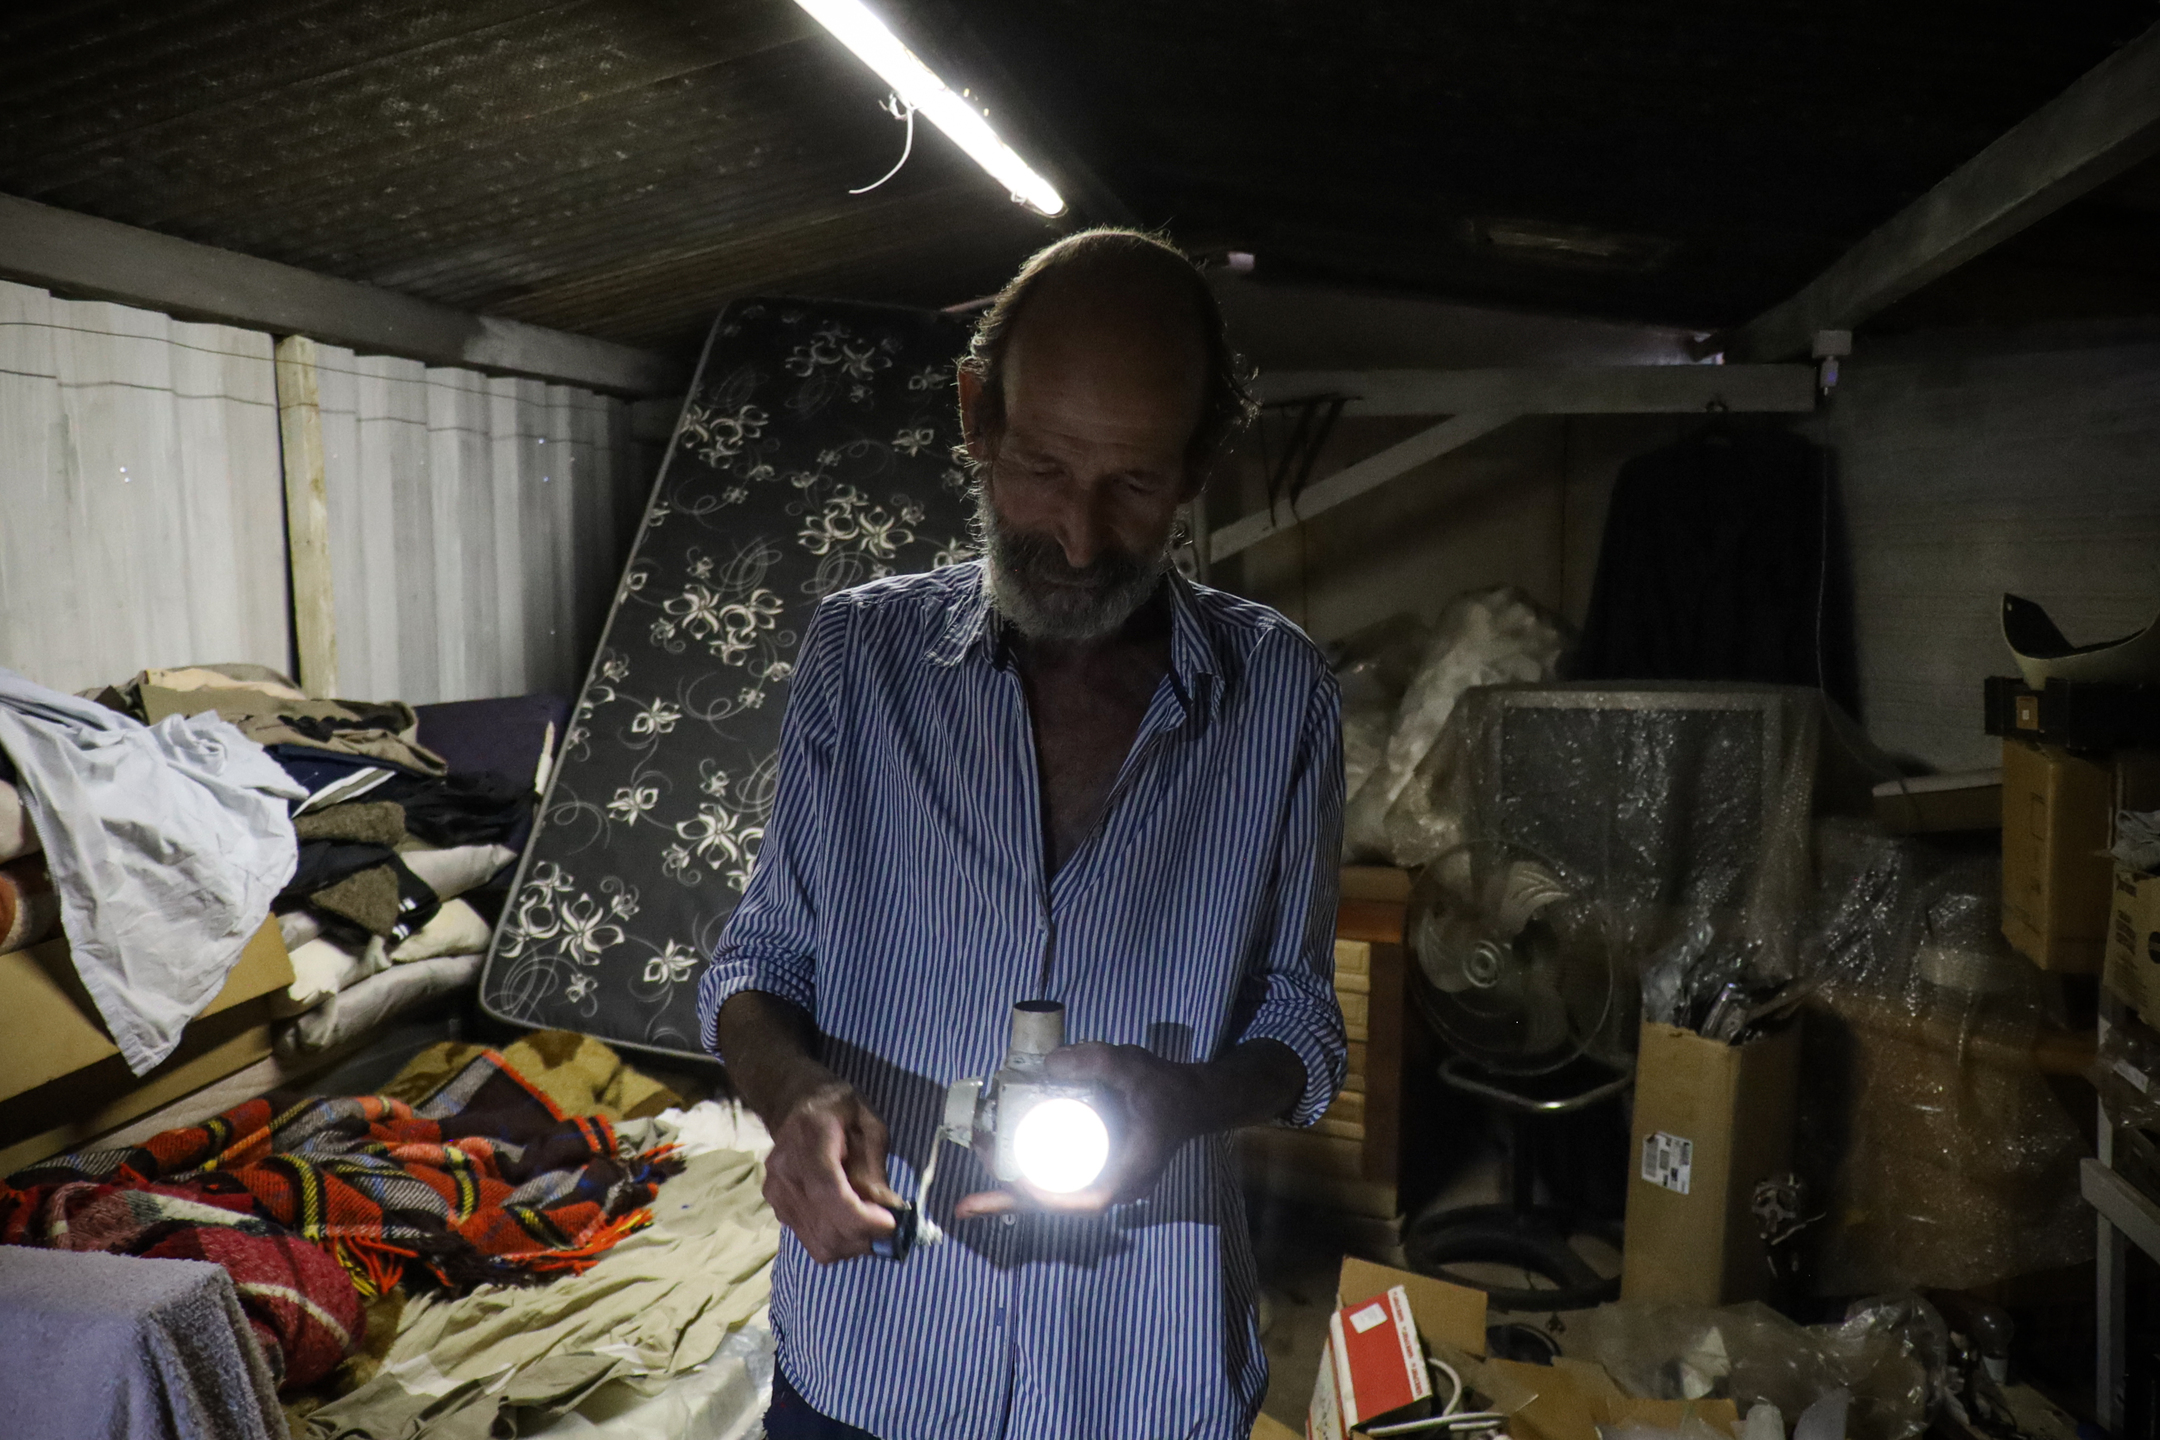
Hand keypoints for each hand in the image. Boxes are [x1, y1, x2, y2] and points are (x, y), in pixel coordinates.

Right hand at [762, 1076, 901, 1262]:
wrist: (794, 1104)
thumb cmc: (838, 1109)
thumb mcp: (868, 1124)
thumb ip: (875, 1166)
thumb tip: (889, 1208)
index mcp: (808, 1140)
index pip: (827, 1191)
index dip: (860, 1217)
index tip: (891, 1223)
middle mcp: (785, 1173)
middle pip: (825, 1226)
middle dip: (865, 1235)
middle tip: (891, 1223)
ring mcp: (777, 1195)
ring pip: (819, 1243)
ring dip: (854, 1244)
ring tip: (873, 1224)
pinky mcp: (778, 1210)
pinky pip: (812, 1241)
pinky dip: (839, 1242)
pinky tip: (853, 1222)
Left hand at [954, 1042, 1200, 1218]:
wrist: (1194, 1099)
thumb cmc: (1167, 1088)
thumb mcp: (1135, 1067)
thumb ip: (1099, 1060)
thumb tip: (1048, 1064)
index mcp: (1130, 1174)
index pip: (1085, 1201)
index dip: (1046, 1200)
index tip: (1014, 1185)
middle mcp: (1118, 1187)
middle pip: (1059, 1204)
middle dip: (1011, 1201)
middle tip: (969, 1202)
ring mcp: (1110, 1183)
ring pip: (1056, 1197)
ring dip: (1014, 1193)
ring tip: (978, 1170)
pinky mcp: (1102, 1171)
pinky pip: (1061, 1184)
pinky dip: (1030, 1179)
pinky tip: (1003, 1165)